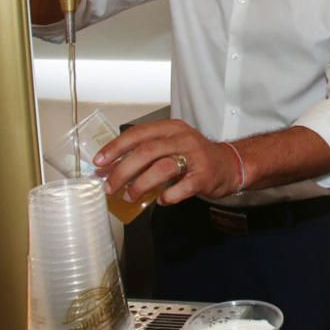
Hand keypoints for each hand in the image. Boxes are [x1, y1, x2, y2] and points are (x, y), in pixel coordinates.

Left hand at [93, 119, 240, 204]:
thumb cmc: (195, 157)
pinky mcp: (205, 175)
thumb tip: (111, 169)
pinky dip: (168, 196)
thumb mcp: (171, 145)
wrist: (230, 165)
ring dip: (141, 185)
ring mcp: (196, 156)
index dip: (116, 148)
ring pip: (162, 168)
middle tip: (110, 186)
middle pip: (146, 152)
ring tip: (129, 196)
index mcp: (171, 128)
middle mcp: (183, 138)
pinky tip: (161, 200)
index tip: (99, 162)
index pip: (138, 134)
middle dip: (123, 171)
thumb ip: (146, 153)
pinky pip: (182, 187)